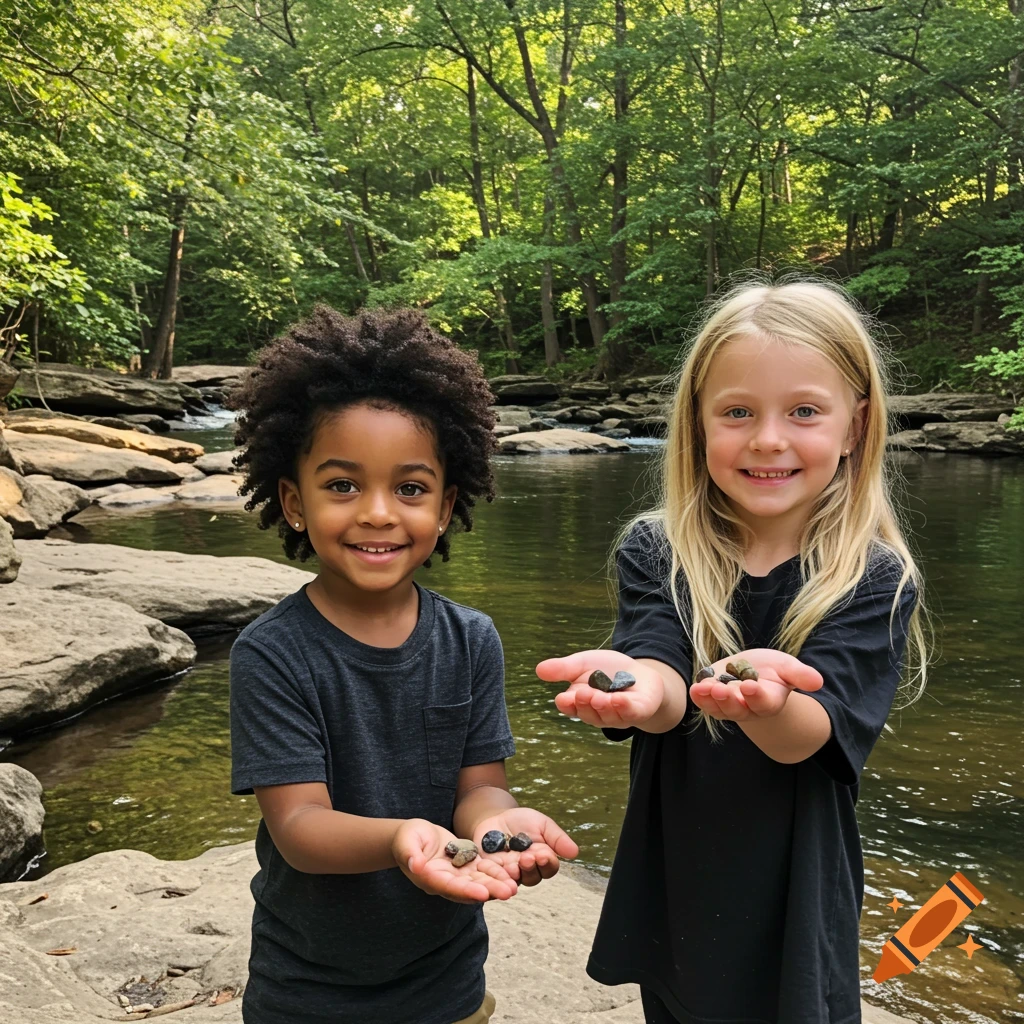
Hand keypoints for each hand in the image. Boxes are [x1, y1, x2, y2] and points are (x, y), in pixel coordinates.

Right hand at [393, 819, 517, 903]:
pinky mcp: (465, 866)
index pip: (449, 887)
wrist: (415, 836)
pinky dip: (495, 873)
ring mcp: (457, 875)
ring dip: (496, 885)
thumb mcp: (406, 842)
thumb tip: (416, 865)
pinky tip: (511, 874)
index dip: (466, 891)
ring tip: (514, 887)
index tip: (482, 894)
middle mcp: (445, 882)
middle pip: (468, 889)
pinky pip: (482, 872)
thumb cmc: (407, 837)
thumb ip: (410, 853)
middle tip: (509, 892)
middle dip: (489, 891)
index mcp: (430, 878)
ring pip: (478, 882)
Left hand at [473, 807, 578, 886]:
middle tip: (527, 857)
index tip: (543, 854)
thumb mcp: (542, 824)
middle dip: (530, 868)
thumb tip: (575, 852)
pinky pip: (493, 878)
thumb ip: (557, 838)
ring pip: (513, 881)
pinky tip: (494, 869)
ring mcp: (508, 873)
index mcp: (542, 860)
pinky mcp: (491, 871)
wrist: (497, 817)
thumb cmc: (523, 821)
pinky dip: (494, 876)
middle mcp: (527, 871)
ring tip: (513, 866)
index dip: (547, 863)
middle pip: (532, 878)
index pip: (549, 868)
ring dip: (514, 876)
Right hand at [536, 650, 664, 729]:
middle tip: (583, 694)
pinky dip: (624, 708)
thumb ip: (564, 668)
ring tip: (599, 697)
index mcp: (580, 702)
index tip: (564, 698)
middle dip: (585, 704)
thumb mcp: (583, 663)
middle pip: (588, 714)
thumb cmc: (607, 671)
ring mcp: (618, 715)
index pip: (569, 707)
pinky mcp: (639, 711)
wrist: (640, 673)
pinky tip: (619, 699)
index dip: (567, 704)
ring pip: (608, 716)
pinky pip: (631, 714)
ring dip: (603, 707)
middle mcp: (598, 713)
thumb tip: (539, 669)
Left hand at [688, 648, 822, 721]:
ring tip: (703, 688)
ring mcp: (729, 706)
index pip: (764, 703)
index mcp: (769, 701)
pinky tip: (695, 688)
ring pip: (720, 709)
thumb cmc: (773, 669)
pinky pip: (706, 703)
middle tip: (720, 690)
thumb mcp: (788, 667)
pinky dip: (699, 698)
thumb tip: (818, 682)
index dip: (756, 696)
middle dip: (729, 701)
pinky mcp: (713, 700)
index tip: (749, 686)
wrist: (752, 669)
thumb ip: (800, 675)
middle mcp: (748, 708)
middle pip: (739, 710)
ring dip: (710, 700)